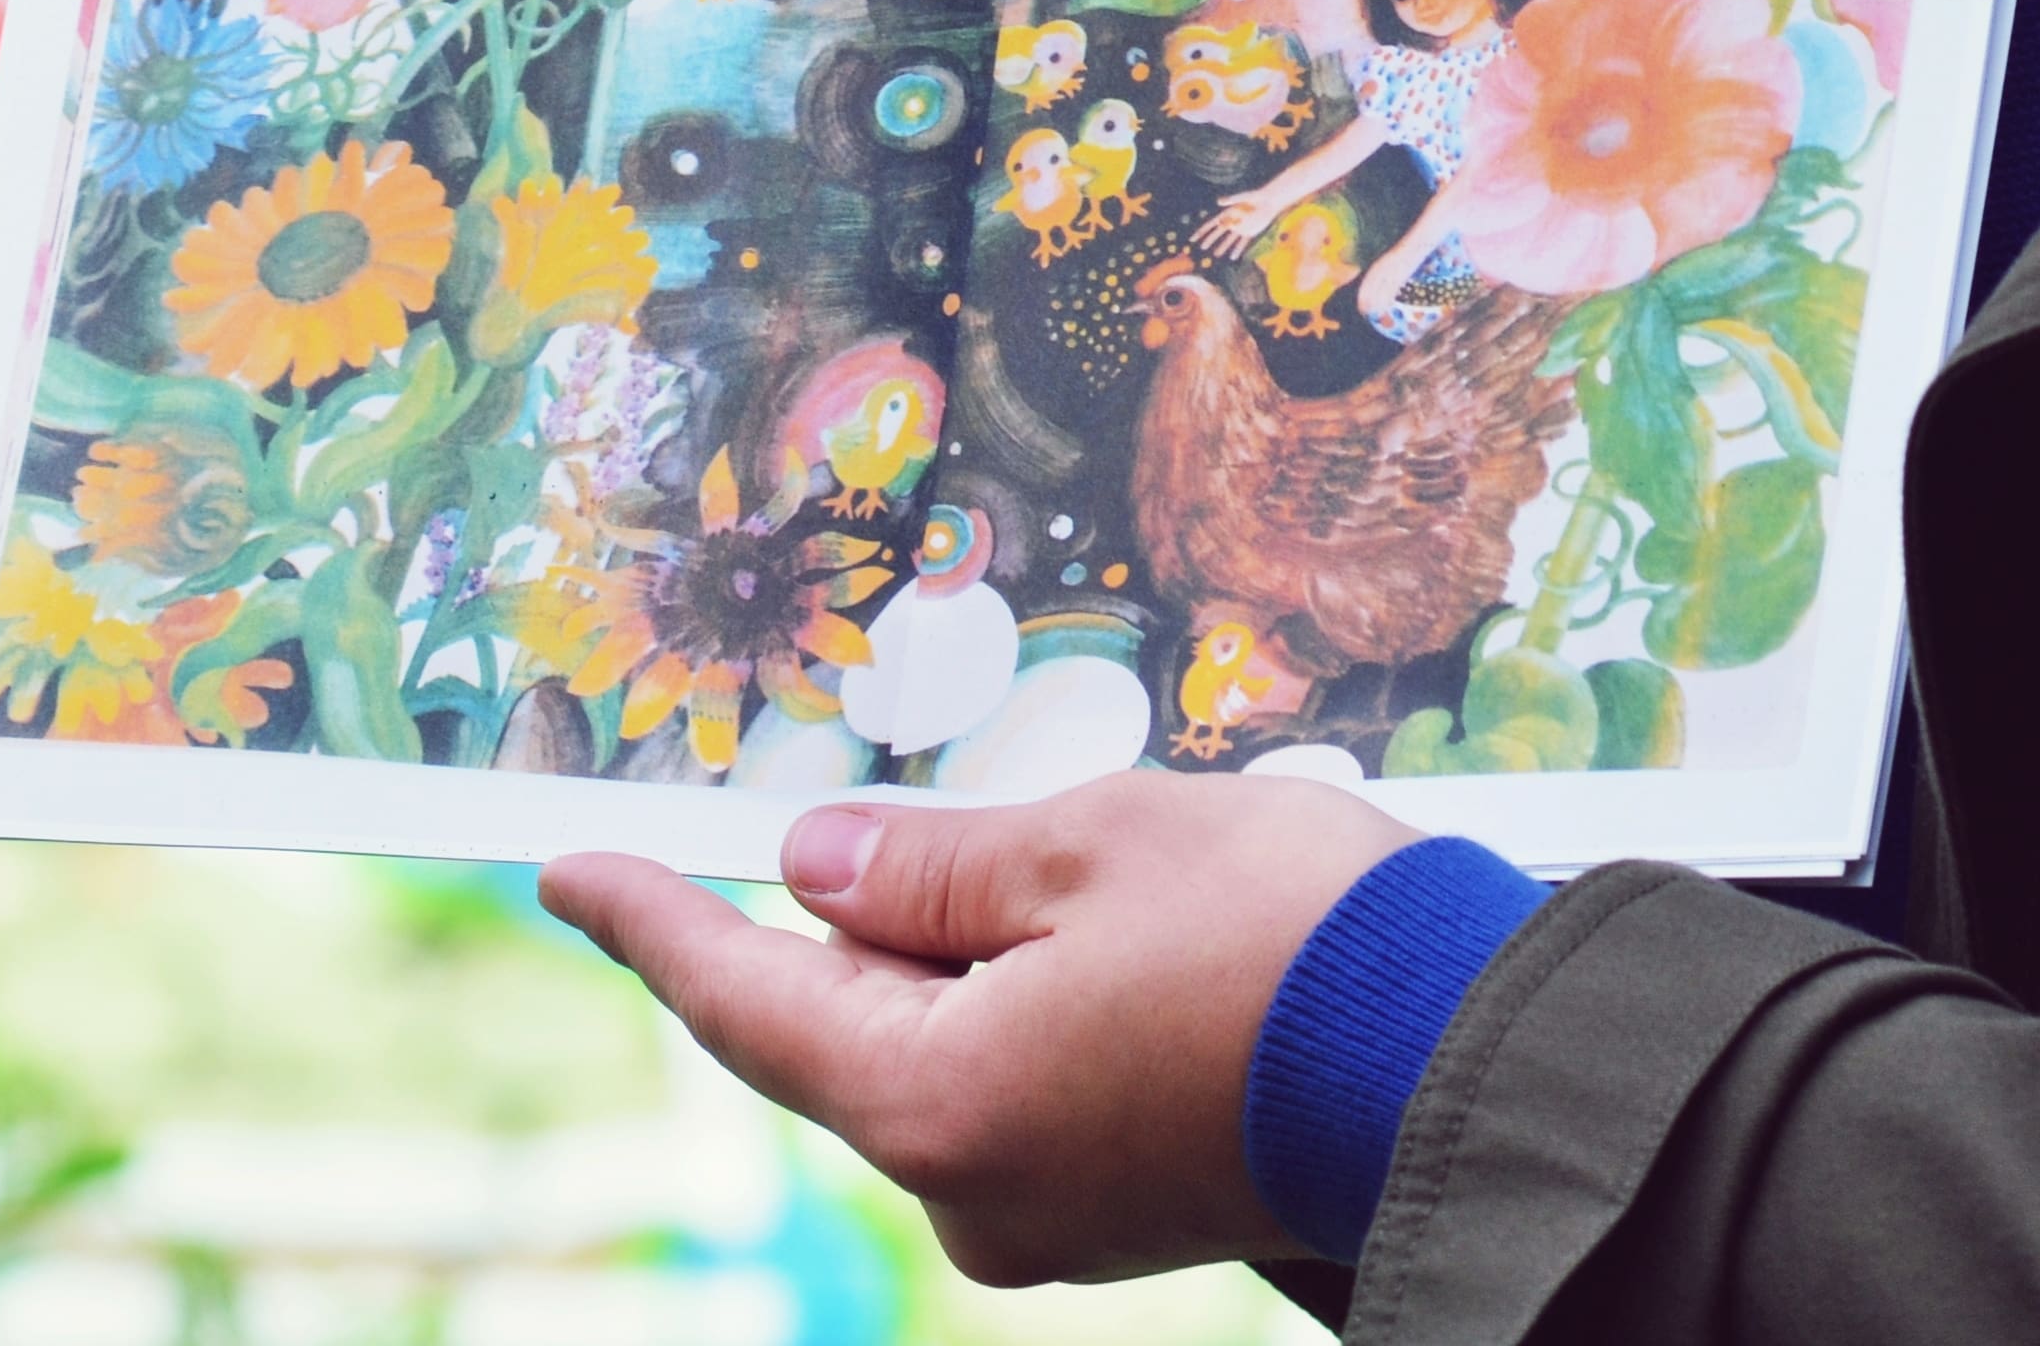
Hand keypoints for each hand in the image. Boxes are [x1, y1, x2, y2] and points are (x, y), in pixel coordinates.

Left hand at [540, 774, 1411, 1284]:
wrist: (1472, 1057)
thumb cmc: (1286, 940)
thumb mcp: (1083, 845)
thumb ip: (927, 864)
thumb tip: (812, 873)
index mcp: (935, 1102)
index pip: (748, 999)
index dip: (652, 925)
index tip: (567, 875)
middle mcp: (970, 1191)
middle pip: (859, 1025)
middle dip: (882, 916)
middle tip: (955, 820)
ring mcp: (1050, 1219)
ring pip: (951, 1050)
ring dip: (986, 953)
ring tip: (1109, 873)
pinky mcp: (1122, 1213)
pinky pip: (1027, 1088)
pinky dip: (1040, 1004)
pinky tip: (1137, 941)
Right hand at [1189, 194, 1272, 261]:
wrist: (1269, 201)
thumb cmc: (1255, 196)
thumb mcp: (1242, 197)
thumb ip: (1231, 200)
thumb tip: (1218, 201)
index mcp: (1228, 213)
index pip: (1212, 223)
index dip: (1202, 231)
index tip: (1194, 238)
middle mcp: (1233, 221)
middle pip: (1219, 232)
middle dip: (1210, 239)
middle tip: (1202, 247)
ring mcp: (1241, 227)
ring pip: (1230, 240)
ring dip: (1223, 247)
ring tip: (1216, 255)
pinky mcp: (1250, 232)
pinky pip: (1243, 243)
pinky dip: (1238, 249)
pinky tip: (1233, 257)